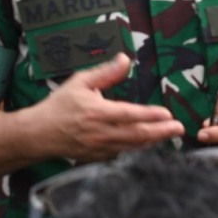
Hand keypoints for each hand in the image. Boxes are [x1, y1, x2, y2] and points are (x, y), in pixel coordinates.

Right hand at [22, 53, 184, 161]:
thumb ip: (105, 72)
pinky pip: (122, 155)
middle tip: (179, 129)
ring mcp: (99, 149)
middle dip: (161, 132)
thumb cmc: (59, 105)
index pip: (129, 115)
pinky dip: (138, 151)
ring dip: (153, 142)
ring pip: (132, 148)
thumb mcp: (80, 82)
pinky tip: (149, 144)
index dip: (150, 115)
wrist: (38, 134)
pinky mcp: (97, 158)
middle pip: (136, 135)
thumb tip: (125, 59)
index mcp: (96, 112)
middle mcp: (100, 133)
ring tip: (170, 136)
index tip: (168, 114)